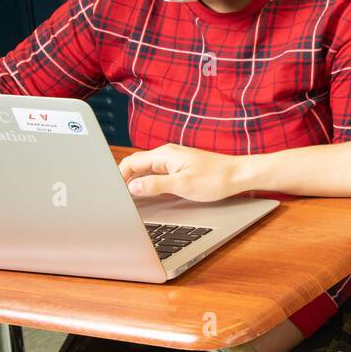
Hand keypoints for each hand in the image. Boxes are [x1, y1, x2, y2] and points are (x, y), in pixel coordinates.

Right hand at [119, 143, 242, 201]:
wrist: (238, 175)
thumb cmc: (215, 179)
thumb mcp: (182, 185)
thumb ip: (155, 185)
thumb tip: (132, 186)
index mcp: (164, 155)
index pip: (131, 162)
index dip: (118, 176)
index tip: (113, 191)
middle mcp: (167, 154)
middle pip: (136, 164)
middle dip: (124, 178)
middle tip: (118, 196)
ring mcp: (174, 160)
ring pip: (146, 169)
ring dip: (136, 180)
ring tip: (128, 196)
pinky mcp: (180, 167)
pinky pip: (157, 173)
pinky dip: (147, 182)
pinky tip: (147, 193)